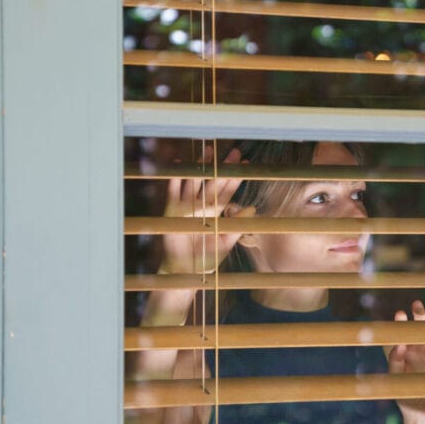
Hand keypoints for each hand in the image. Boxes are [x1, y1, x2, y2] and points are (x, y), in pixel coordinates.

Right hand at [161, 145, 252, 273]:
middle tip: (234, 153)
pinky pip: (173, 192)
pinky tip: (178, 166)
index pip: (227, 192)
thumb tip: (253, 208)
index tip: (246, 165)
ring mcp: (186, 208)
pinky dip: (175, 180)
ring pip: (195, 182)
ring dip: (200, 167)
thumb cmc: (206, 260)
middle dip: (222, 167)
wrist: (185, 271)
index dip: (235, 178)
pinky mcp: (171, 212)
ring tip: (208, 152)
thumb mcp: (226, 242)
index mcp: (215, 214)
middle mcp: (202, 207)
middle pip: (213, 182)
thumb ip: (238, 224)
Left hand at [388, 300, 424, 423]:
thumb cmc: (405, 396)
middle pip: (421, 327)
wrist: (424, 413)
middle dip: (419, 314)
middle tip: (417, 304)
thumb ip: (394, 361)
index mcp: (405, 350)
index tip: (400, 314)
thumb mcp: (395, 379)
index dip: (401, 322)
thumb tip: (399, 344)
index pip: (403, 332)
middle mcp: (420, 348)